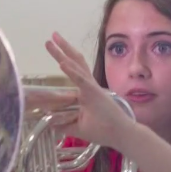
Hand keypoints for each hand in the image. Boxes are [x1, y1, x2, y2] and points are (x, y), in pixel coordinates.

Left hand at [44, 32, 135, 151]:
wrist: (120, 135)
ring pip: (76, 66)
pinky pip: (81, 80)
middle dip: (62, 49)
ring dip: (63, 53)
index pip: (73, 70)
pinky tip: (62, 63)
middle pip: (74, 62)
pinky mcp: (93, 93)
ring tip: (52, 41)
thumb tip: (50, 124)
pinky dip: (71, 71)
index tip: (53, 48)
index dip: (63, 58)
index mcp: (85, 90)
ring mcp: (91, 88)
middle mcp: (88, 85)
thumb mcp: (78, 127)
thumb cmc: (104, 129)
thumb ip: (64, 125)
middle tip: (51, 37)